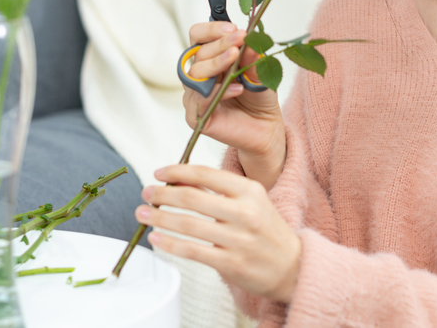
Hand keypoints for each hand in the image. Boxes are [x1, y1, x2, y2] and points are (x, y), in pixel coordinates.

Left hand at [137, 164, 300, 303]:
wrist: (293, 266)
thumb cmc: (267, 230)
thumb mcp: (252, 200)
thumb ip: (219, 189)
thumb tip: (179, 179)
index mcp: (250, 190)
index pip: (205, 173)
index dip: (177, 171)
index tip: (158, 173)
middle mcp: (245, 212)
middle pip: (192, 197)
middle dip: (162, 194)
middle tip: (146, 194)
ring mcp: (238, 239)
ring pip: (188, 224)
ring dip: (159, 218)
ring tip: (143, 215)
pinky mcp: (231, 263)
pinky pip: (192, 251)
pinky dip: (170, 243)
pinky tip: (156, 238)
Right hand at [183, 22, 284, 185]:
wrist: (266, 127)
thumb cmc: (258, 97)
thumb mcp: (258, 71)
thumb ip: (250, 57)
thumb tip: (247, 39)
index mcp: (209, 58)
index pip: (198, 36)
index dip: (211, 30)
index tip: (233, 28)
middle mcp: (198, 75)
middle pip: (198, 53)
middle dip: (220, 44)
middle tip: (239, 39)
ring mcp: (194, 95)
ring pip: (195, 74)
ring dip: (216, 62)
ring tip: (235, 58)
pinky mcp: (195, 116)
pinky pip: (199, 100)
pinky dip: (218, 91)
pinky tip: (237, 88)